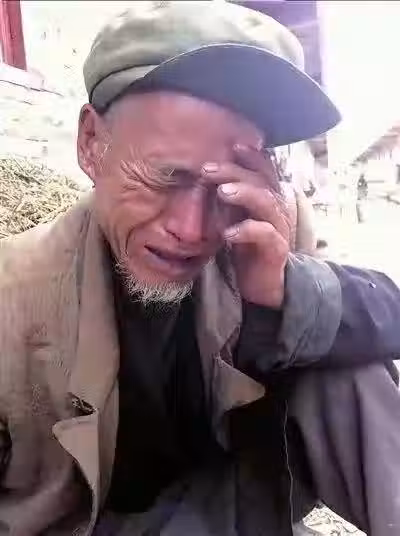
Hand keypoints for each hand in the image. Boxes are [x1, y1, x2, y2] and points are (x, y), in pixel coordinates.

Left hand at [202, 145, 290, 307]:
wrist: (263, 284)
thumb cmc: (248, 247)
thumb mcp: (236, 216)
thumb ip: (229, 197)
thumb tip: (205, 174)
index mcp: (267, 197)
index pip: (263, 168)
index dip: (250, 155)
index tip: (229, 146)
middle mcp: (276, 208)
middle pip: (260, 180)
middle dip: (234, 171)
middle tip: (208, 169)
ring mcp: (278, 228)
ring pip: (266, 202)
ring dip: (244, 193)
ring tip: (222, 191)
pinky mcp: (276, 249)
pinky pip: (265, 234)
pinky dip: (247, 230)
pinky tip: (228, 232)